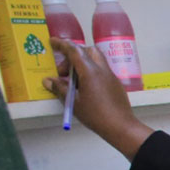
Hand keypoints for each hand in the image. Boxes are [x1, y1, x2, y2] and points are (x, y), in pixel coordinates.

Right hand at [43, 37, 153, 160]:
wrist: (121, 127)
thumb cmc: (97, 116)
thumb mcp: (73, 103)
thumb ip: (60, 89)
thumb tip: (49, 81)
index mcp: (91, 72)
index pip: (74, 50)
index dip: (62, 44)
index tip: (53, 42)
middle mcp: (102, 70)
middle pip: (87, 51)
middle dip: (73, 55)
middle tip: (63, 72)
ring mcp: (111, 76)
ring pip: (96, 60)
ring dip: (82, 64)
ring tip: (72, 82)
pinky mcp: (115, 83)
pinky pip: (101, 70)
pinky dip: (90, 72)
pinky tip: (83, 87)